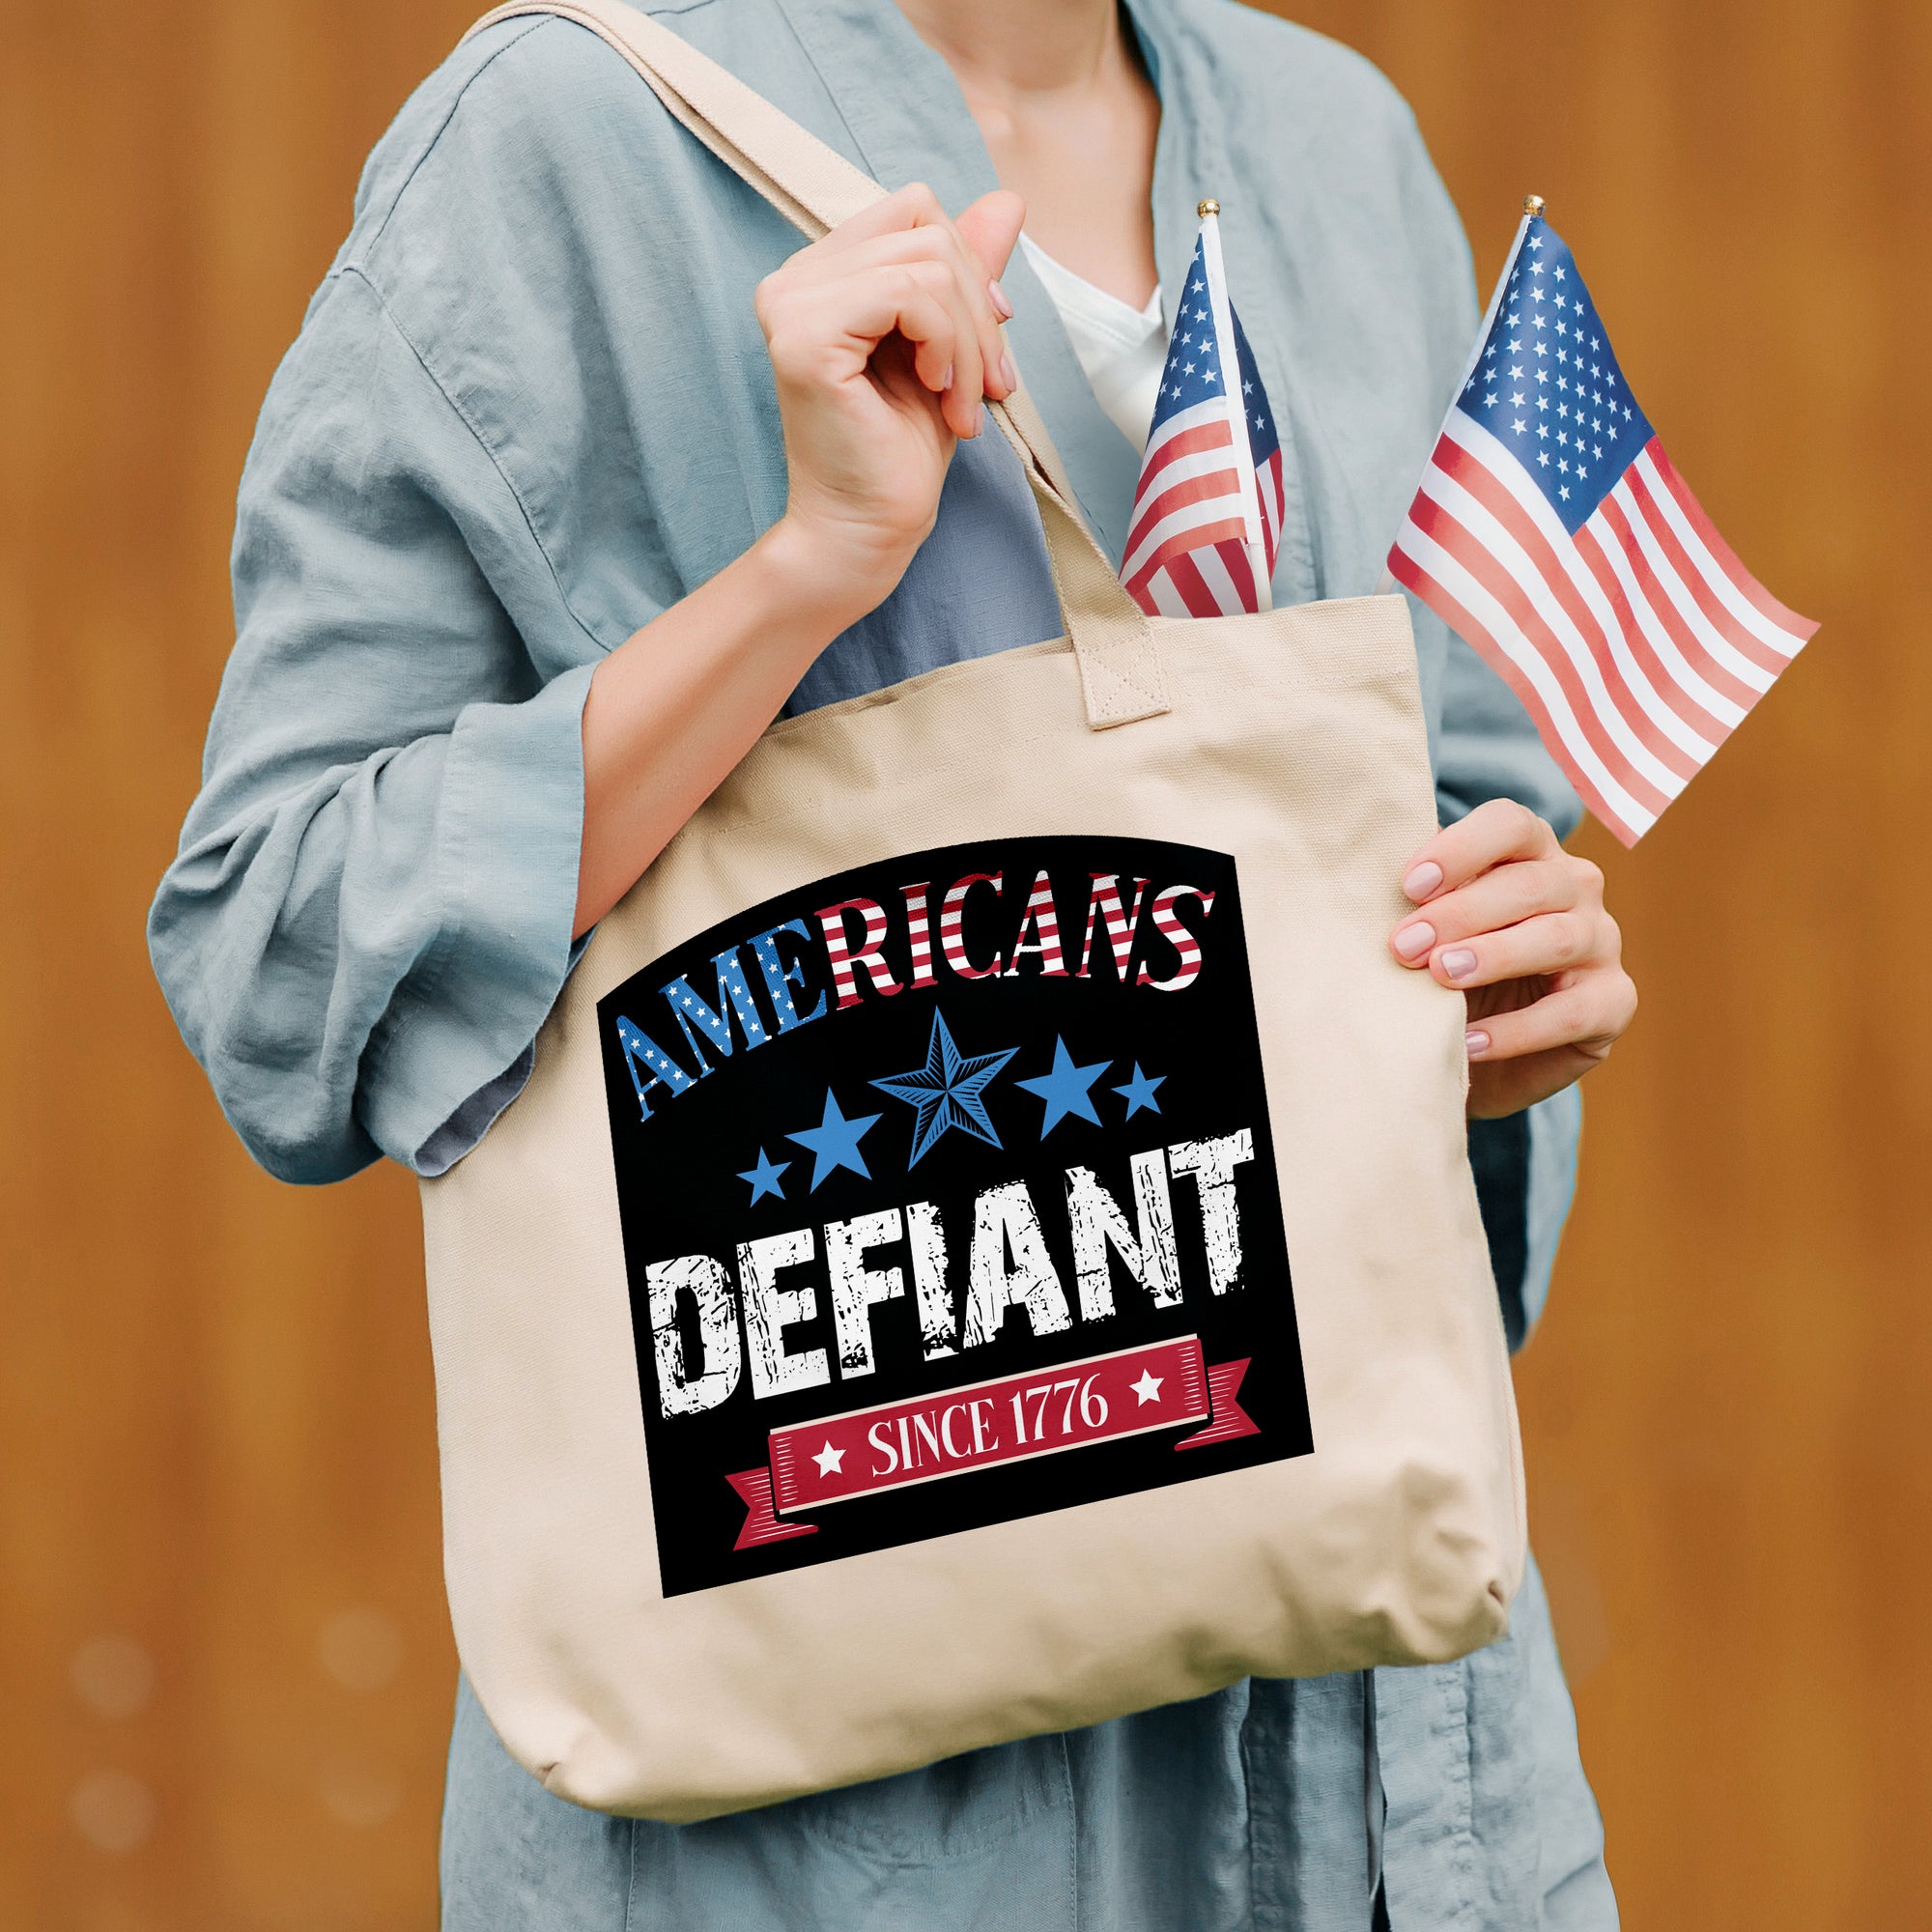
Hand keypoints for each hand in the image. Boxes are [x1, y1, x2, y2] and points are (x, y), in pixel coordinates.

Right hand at [755, 182, 1026, 621]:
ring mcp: (792, 302)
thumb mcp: (950, 346)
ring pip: (926, 263)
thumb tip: (1007, 200)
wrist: (868, 530)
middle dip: (978, 309)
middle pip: (926, 229)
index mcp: (821, 275)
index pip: (914, 212)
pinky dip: (948, 345)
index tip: (989, 346)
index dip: (969, 266)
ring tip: (965, 403)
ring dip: (970, 340)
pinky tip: (941, 394)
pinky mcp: (805, 335)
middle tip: (991, 386)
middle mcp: (794, 279)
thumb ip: (965, 273)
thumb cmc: (901, 452)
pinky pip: (909, 294)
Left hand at [1389, 800, 1637, 1117]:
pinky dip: (1518, 1029)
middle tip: (1405, 946)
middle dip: (1461, 913)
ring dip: (1494, 956)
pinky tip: (1470, 1041)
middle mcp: (1576, 887)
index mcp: (1531, 852)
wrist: (1479, 1051)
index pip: (1510, 825)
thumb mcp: (1430, 928)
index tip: (1408, 886)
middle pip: (1530, 883)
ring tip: (1442, 977)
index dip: (1461, 849)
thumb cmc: (1447, 969)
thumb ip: (1417, 898)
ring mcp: (1602, 942)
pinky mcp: (1613, 1002)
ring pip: (1556, 937)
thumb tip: (1363, 873)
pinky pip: (1572, 1012)